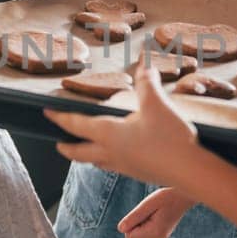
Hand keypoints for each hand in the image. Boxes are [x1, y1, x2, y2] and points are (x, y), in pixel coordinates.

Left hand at [44, 66, 200, 187]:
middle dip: (67, 148)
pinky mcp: (138, 174)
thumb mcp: (157, 104)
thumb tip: (144, 63)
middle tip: (58, 143)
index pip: (77, 125)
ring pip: (96, 162)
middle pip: (80, 153)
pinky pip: (114, 167)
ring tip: (86, 149)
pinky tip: (118, 156)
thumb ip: (147, 83)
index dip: (60, 118)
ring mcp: (124, 166)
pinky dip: (107, 160)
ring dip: (87, 155)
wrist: (189, 171)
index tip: (47, 113)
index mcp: (109, 134)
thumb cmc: (169, 138)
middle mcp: (111, 153)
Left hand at [117, 187, 192, 237]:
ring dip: (142, 222)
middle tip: (151, 211)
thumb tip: (121, 229)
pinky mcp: (161, 236)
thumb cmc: (166, 197)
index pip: (129, 236)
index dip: (132, 222)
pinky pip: (144, 233)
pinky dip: (146, 223)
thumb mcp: (148, 203)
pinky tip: (157, 215)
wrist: (183, 196)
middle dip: (137, 223)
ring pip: (138, 234)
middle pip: (133, 236)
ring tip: (155, 213)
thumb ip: (134, 217)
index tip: (145, 212)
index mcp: (155, 233)